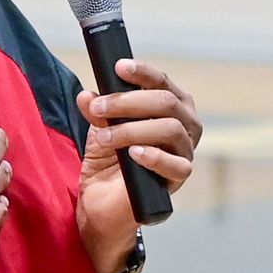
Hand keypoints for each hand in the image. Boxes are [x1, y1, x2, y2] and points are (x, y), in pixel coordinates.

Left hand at [77, 57, 200, 272]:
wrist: (104, 205)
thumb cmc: (110, 162)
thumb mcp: (99, 129)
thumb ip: (97, 110)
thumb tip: (87, 95)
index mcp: (171, 107)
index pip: (163, 83)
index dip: (143, 73)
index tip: (118, 68)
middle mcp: (185, 126)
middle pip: (167, 103)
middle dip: (129, 101)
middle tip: (99, 107)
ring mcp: (184, 152)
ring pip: (171, 129)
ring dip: (133, 129)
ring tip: (104, 136)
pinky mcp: (179, 179)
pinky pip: (177, 165)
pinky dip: (154, 157)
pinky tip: (133, 154)